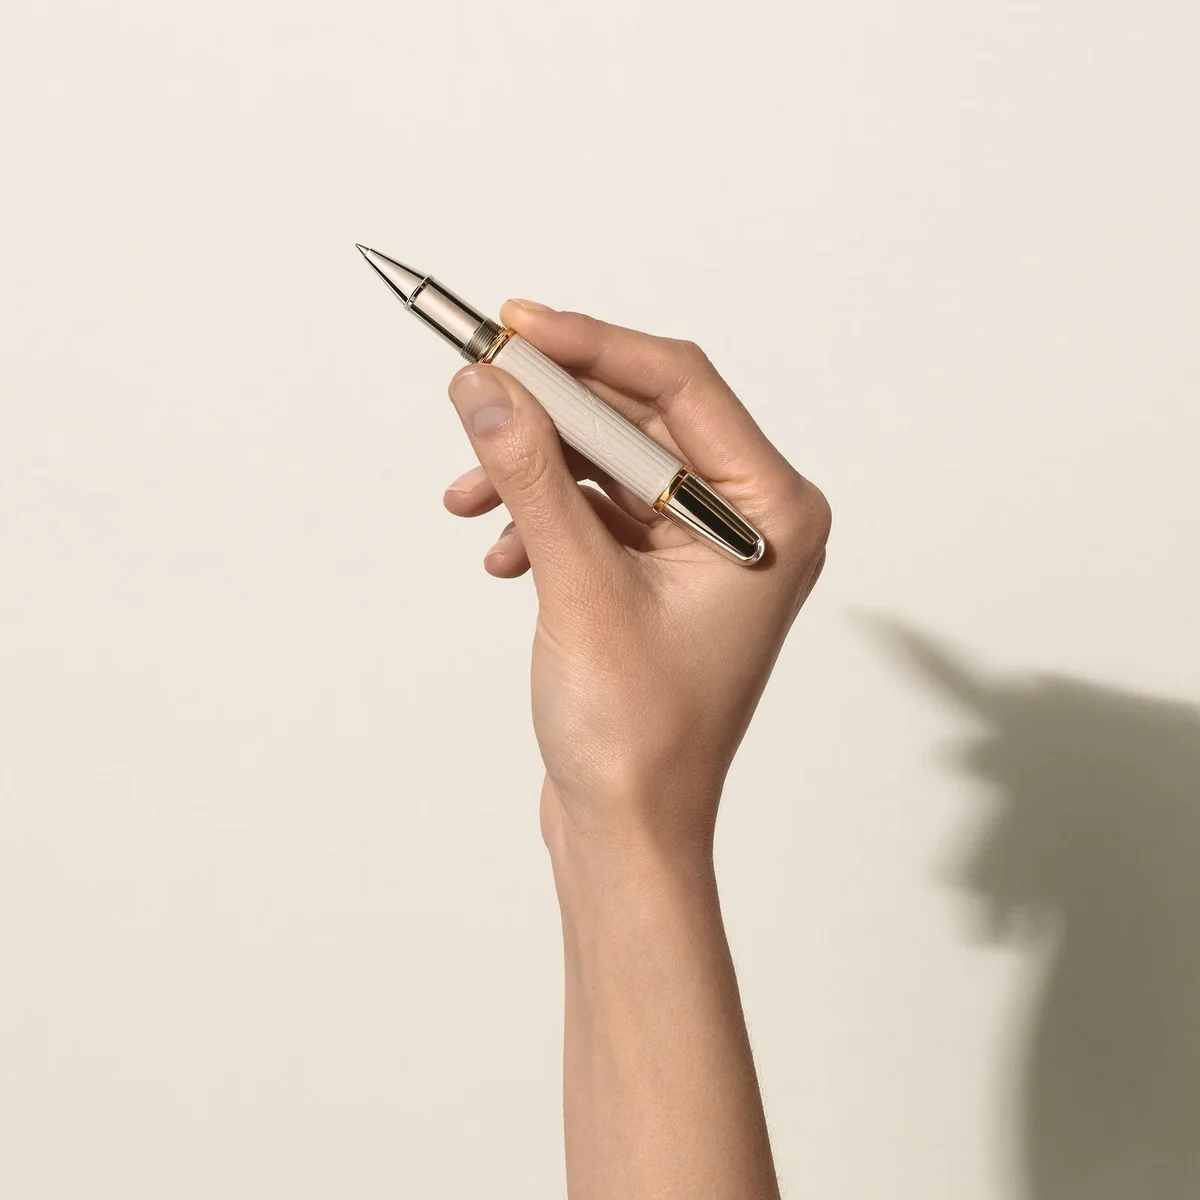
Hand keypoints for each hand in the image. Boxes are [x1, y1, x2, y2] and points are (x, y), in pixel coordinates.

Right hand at [442, 301, 829, 864]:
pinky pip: (597, 509)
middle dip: (551, 411)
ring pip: (609, 462)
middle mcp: (748, 519)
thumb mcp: (579, 589)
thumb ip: (534, 478)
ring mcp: (703, 546)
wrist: (629, 829)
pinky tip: (503, 555)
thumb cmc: (638, 737)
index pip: (681, 384)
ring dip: (535, 471)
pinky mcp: (660, 571)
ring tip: (470, 499)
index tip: (513, 325)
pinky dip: (544, 517)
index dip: (591, 345)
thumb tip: (486, 385)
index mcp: (770, 513)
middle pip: (641, 417)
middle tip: (475, 388)